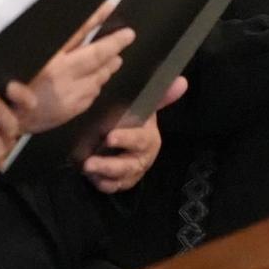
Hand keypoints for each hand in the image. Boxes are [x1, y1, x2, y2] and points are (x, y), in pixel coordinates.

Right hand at [7, 5, 132, 133]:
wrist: (10, 120)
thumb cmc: (14, 86)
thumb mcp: (30, 58)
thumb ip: (51, 45)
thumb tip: (73, 27)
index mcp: (48, 58)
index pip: (77, 32)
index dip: (95, 18)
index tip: (109, 7)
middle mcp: (61, 74)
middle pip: (96, 55)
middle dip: (114, 43)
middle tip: (128, 35)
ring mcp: (70, 93)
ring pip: (99, 75)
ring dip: (109, 65)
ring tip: (116, 58)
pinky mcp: (73, 109)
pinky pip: (93, 93)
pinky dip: (97, 83)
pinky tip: (97, 79)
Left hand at [81, 77, 183, 194]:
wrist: (127, 135)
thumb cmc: (133, 119)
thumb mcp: (143, 106)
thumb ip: (160, 96)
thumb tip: (182, 81)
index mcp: (148, 138)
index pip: (140, 140)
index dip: (126, 139)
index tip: (109, 137)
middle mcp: (143, 157)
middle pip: (129, 165)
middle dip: (109, 165)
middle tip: (89, 163)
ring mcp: (133, 171)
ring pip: (120, 178)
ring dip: (103, 175)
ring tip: (86, 169)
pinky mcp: (123, 181)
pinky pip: (114, 187)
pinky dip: (103, 184)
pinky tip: (92, 179)